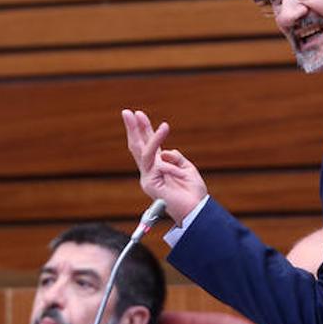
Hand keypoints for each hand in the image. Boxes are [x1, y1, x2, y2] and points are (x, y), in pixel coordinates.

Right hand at [121, 109, 207, 223]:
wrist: (196, 211)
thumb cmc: (193, 193)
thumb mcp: (187, 168)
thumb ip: (175, 157)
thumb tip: (165, 151)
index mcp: (158, 167)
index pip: (148, 145)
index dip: (144, 129)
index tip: (139, 114)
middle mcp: (150, 171)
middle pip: (137, 146)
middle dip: (133, 128)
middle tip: (126, 112)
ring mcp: (148, 177)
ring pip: (144, 151)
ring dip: (149, 134)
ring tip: (154, 121)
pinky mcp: (150, 183)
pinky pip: (155, 162)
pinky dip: (164, 153)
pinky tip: (170, 144)